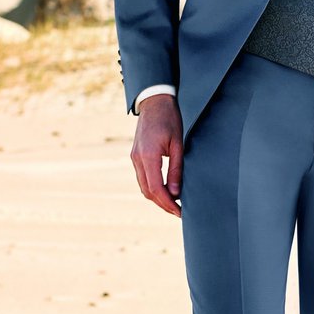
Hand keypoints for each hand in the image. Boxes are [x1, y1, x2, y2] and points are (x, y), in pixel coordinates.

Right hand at [131, 93, 183, 216]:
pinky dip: (152, 188)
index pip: (156, 188)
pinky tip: (165, 191)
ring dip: (157, 197)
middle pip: (147, 191)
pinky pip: (142, 178)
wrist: (154, 102)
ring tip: (174, 204)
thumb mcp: (178, 144)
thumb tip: (176, 192)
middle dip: (163, 204)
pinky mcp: (135, 156)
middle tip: (179, 212)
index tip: (179, 211)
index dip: (168, 203)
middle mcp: (137, 159)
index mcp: (148, 156)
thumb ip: (176, 169)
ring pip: (143, 186)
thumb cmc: (170, 119)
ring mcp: (134, 157)